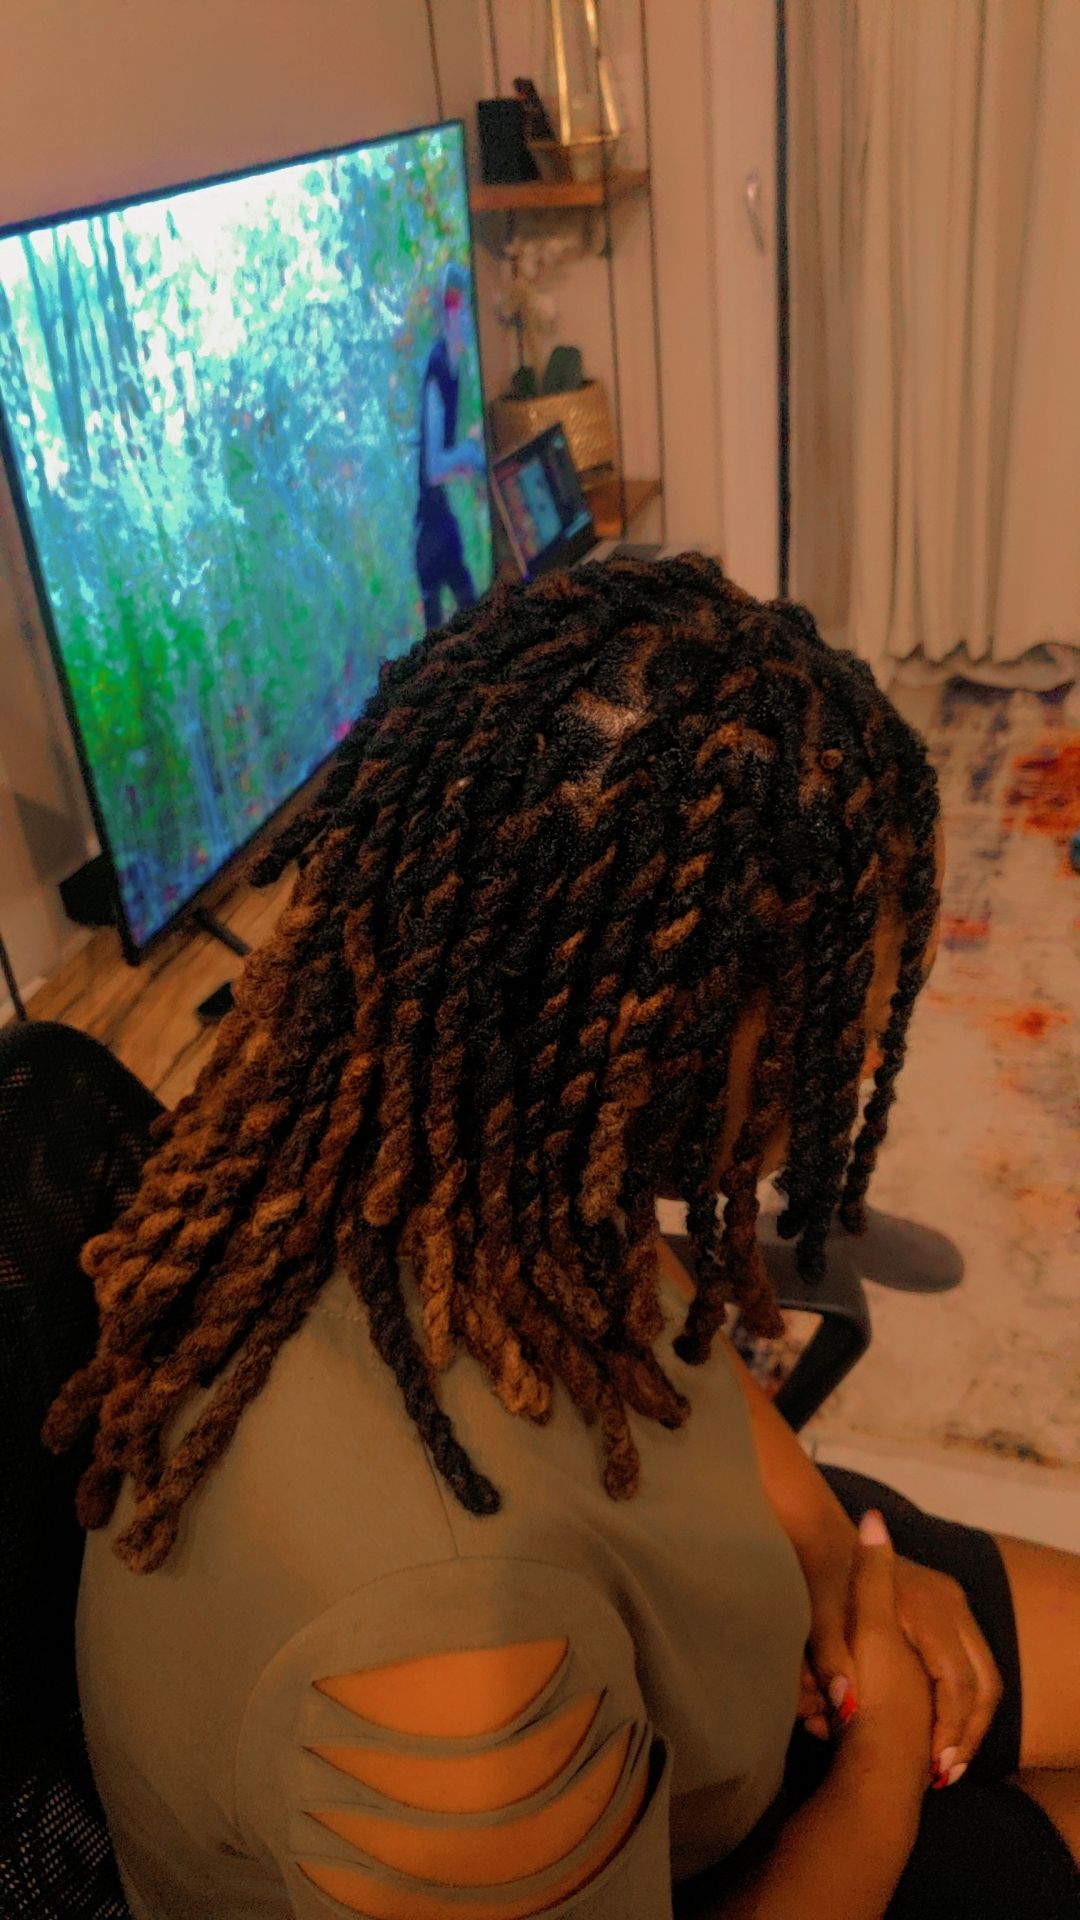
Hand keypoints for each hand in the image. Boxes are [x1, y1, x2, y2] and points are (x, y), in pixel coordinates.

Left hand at [797, 1519, 1002, 1789]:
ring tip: (948, 1763)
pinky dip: (969, 1703)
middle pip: (984, 1682)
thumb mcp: (819, 1623)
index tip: (935, 1766)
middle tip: (946, 1774)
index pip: (955, 1679)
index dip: (950, 1727)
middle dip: (968, 1734)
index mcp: (923, 1605)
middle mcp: (950, 1602)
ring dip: (972, 1723)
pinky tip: (947, 1734)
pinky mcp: (956, 1613)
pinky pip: (979, 1666)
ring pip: (988, 1677)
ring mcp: (958, 1605)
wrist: (829, 1544)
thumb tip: (843, 1703)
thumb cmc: (823, 1588)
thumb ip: (831, 1660)